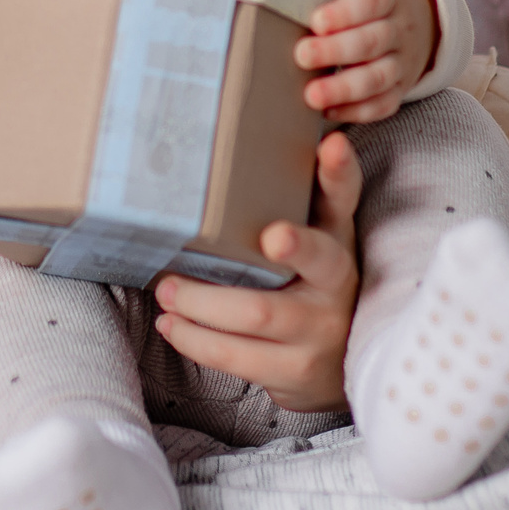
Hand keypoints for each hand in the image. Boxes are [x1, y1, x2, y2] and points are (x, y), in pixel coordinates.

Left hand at [152, 131, 362, 411]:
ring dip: (201, 304)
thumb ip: (302, 194)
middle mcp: (336, 282)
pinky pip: (240, 357)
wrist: (338, 363)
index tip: (328, 144)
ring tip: (165, 291)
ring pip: (258, 314)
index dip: (338, 172)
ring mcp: (318, 330)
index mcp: (337, 238)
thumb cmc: (311, 283)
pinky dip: (198, 340)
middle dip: (262, 244)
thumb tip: (266, 140)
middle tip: (191, 258)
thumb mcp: (316, 237)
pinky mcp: (294, 369)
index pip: (343, 197)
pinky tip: (171, 324)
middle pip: (305, 261)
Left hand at [295, 0, 438, 123]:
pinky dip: (358, 112)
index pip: (373, 1)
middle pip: (372, 42)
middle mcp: (400, 28)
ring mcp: (402, 61)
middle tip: (301, 55)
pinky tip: (328, 112)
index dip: (346, 12)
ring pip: (378, 78)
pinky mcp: (398, 88)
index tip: (316, 19)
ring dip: (345, 89)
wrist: (419, 17)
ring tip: (311, 95)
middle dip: (337, 51)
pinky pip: (383, 105)